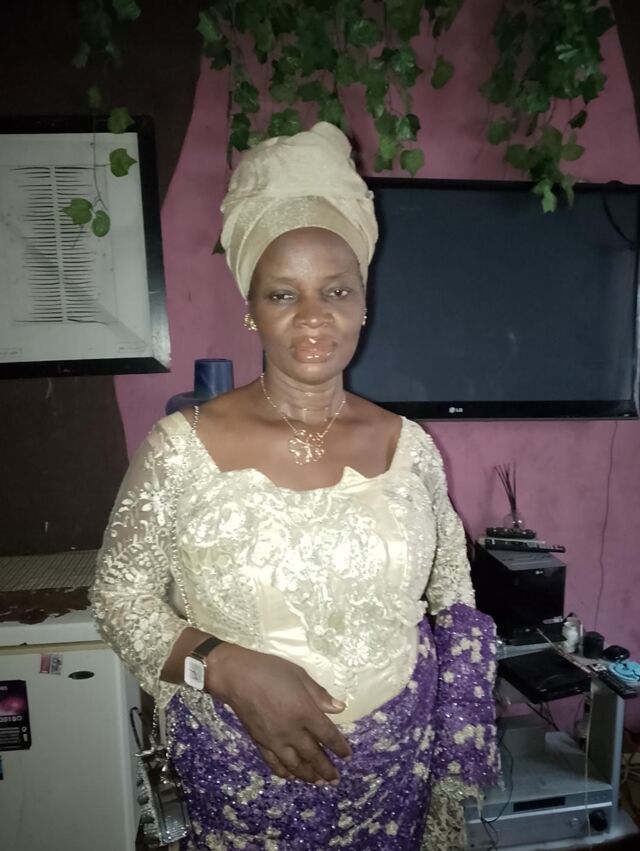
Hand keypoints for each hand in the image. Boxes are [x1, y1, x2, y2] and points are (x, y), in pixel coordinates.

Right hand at [206, 644, 351, 783]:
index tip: (347, 756)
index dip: (339, 747)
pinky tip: (290, 776)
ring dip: (308, 775)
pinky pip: (274, 763)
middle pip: (313, 755)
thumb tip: (339, 708)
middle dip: (326, 769)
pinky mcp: (259, 743)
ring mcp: (274, 740)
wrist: (237, 677)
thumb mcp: (300, 675)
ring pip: (295, 764)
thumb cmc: (271, 670)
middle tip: (335, 779)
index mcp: (304, 713)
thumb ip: (319, 694)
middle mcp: (291, 731)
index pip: (327, 735)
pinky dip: (284, 772)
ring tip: (318, 782)